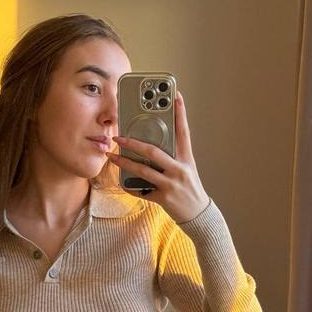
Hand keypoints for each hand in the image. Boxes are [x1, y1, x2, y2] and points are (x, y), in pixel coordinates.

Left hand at [105, 90, 210, 222]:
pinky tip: (122, 181)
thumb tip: (151, 147)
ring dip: (124, 162)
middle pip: (153, 151)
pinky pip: (141, 190)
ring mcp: (171, 184)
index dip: (180, 113)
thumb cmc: (189, 190)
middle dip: (133, 143)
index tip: (175, 96)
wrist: (198, 215)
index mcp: (187, 159)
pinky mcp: (163, 198)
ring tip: (112, 156)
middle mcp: (179, 169)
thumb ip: (172, 158)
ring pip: (143, 170)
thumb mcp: (186, 170)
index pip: (184, 132)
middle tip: (118, 136)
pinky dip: (130, 185)